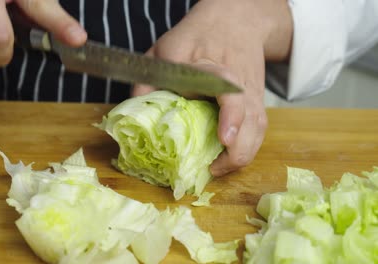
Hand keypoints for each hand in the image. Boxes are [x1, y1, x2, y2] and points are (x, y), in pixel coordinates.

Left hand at [133, 0, 291, 175]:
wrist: (236, 21)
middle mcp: (241, 84)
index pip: (230, 93)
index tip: (224, 138)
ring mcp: (253, 93)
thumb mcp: (165, 49)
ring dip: (243, 154)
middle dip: (238, 150)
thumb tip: (134, 115)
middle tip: (213, 168)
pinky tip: (229, 158)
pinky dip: (247, 148)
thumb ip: (149, 80)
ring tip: (218, 169)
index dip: (231, 117)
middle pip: (252, 119)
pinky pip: (259, 129)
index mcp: (217, 69)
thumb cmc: (196, 36)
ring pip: (259, 129)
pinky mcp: (257, 101)